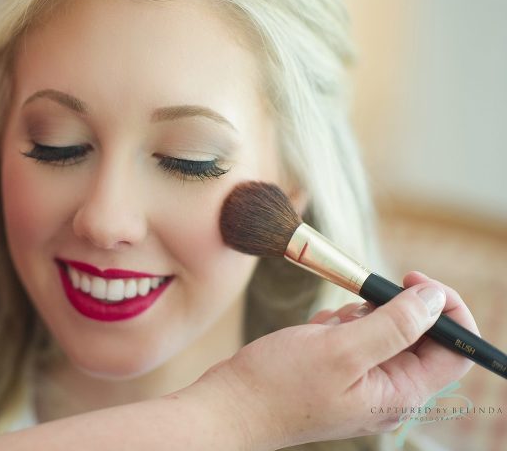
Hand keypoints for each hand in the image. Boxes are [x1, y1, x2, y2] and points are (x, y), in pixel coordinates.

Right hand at [198, 271, 476, 448]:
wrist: (231, 406)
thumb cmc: (278, 385)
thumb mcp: (340, 349)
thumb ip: (394, 325)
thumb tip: (434, 299)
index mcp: (401, 394)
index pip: (455, 349)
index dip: (446, 309)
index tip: (414, 280)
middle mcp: (388, 392)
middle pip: (418, 337)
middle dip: (389, 311)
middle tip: (355, 305)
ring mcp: (363, 384)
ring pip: (383, 333)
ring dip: (358, 317)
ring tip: (325, 330)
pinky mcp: (340, 375)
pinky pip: (355, 339)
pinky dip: (337, 327)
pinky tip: (313, 337)